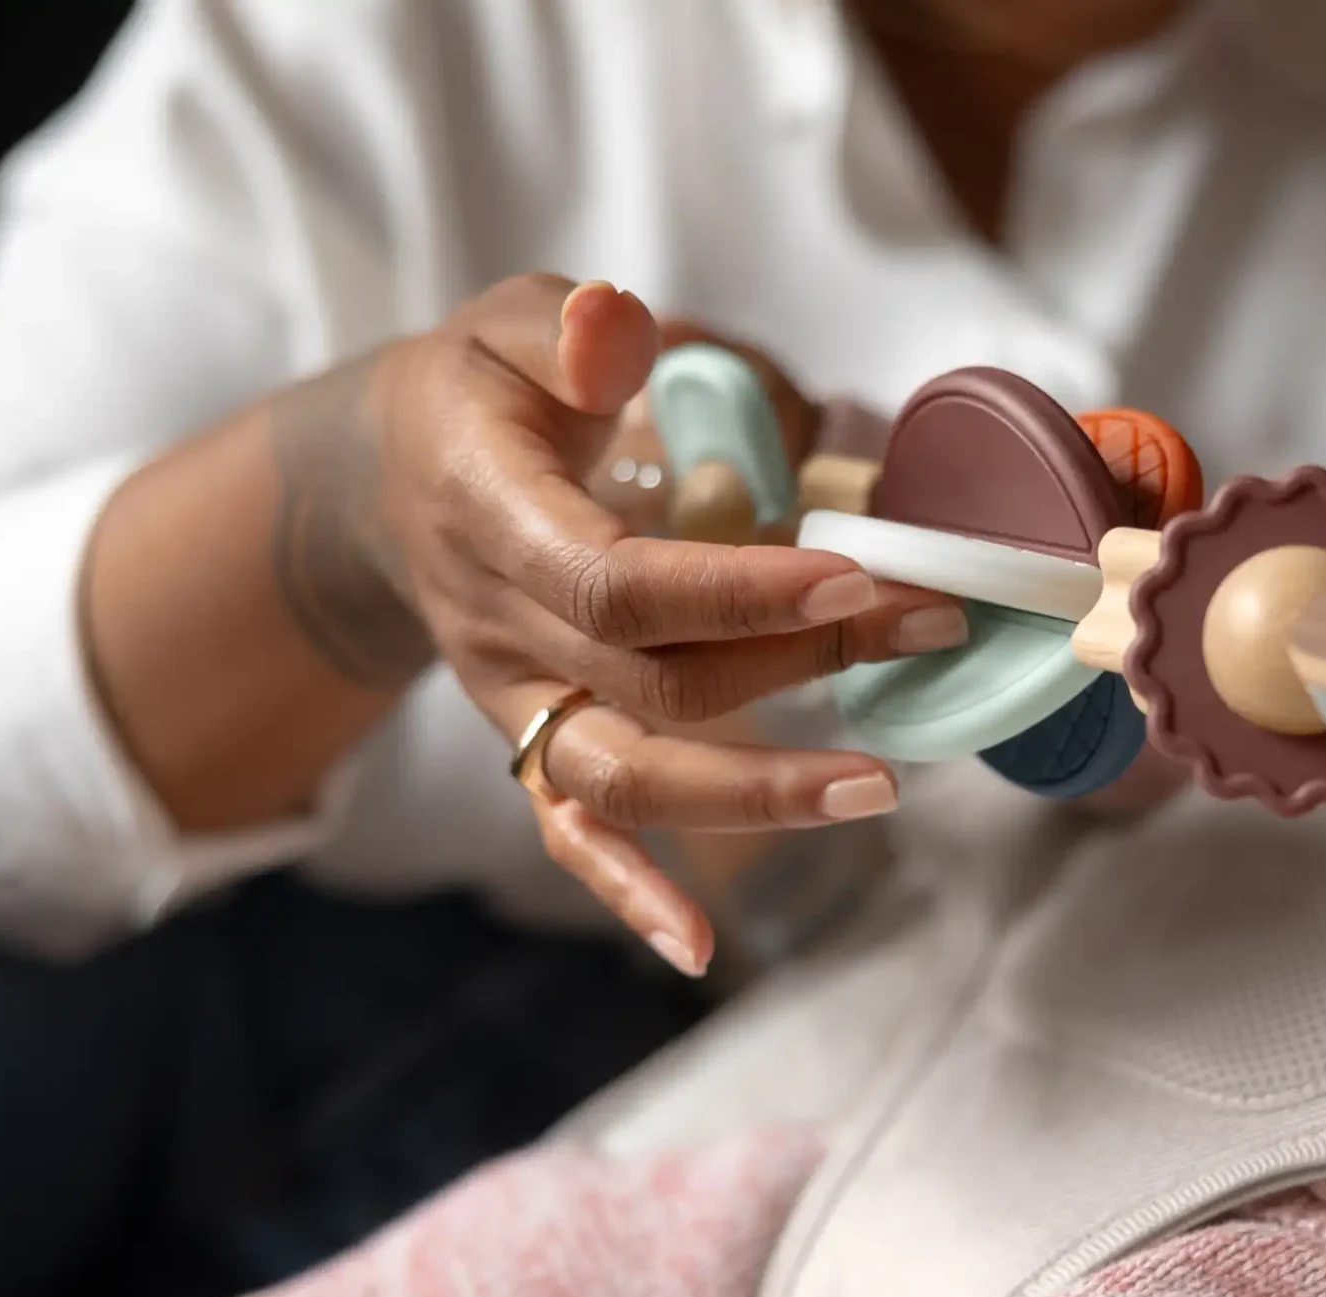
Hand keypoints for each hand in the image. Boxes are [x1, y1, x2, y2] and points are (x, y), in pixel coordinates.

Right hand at [346, 275, 961, 965]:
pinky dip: (629, 894)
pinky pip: (570, 833)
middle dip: (803, 666)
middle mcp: (498, 626)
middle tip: (933, 625)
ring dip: (752, 792)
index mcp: (491, 516)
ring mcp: (514, 702)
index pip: (620, 584)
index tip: (855, 578)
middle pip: (655, 680)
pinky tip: (700, 947)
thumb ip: (573, 329)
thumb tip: (626, 332)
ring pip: (625, 774)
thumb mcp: (513, 321)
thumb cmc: (484, 391)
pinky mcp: (530, 743)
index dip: (738, 594)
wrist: (392, 477)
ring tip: (878, 789)